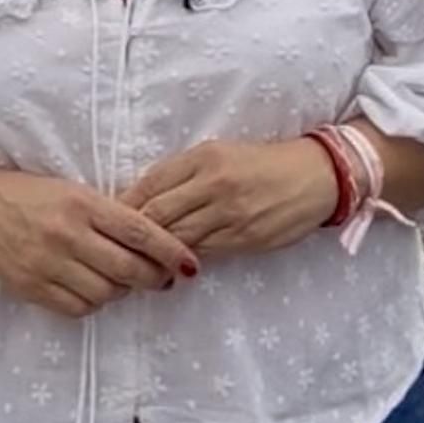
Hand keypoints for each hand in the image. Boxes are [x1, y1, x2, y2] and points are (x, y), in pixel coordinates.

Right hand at [0, 171, 198, 319]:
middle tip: (164, 279)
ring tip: (122, 280)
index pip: (139, 231)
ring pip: (105, 293)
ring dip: (121, 291)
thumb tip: (153, 244)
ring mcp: (48, 264)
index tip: (190, 264)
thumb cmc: (34, 195)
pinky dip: (93, 303)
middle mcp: (67, 234)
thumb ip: (110, 215)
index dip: (170, 250)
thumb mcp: (74, 191)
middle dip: (154, 279)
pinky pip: (78, 308)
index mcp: (83, 203)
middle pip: (127, 268)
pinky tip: (94, 288)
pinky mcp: (32, 288)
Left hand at [121, 139, 339, 258]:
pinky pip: (204, 252)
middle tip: (115, 249)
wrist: (315, 176)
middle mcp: (213, 183)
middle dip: (134, 235)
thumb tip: (146, 199)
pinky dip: (184, 260)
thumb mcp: (221, 155)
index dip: (126, 204)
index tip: (108, 219)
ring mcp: (229, 213)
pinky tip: (171, 267)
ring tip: (136, 265)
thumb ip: (186, 174)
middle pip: (158, 214)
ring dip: (155, 254)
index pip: (152, 183)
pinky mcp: (244, 238)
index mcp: (204, 157)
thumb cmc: (262, 162)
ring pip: (178, 238)